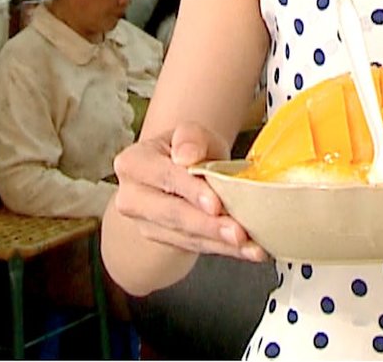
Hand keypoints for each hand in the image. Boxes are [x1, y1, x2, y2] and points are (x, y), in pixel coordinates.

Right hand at [110, 123, 264, 261]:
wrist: (184, 169)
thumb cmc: (189, 149)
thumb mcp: (193, 133)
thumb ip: (191, 137)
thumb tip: (186, 156)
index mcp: (133, 164)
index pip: (165, 177)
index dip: (191, 191)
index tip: (216, 204)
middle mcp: (132, 198)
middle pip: (172, 214)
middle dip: (208, 225)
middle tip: (238, 233)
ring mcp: (146, 224)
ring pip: (186, 236)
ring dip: (221, 243)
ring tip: (250, 245)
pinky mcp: (165, 241)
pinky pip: (196, 247)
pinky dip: (224, 249)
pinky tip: (248, 250)